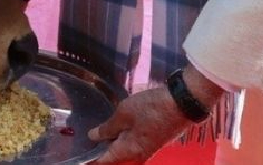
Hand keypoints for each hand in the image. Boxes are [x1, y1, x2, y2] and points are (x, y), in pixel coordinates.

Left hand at [88, 66, 222, 163]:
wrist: (182, 104)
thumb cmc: (151, 108)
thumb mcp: (123, 114)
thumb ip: (107, 128)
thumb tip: (93, 137)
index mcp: (128, 152)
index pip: (103, 162)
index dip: (90, 159)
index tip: (80, 156)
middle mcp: (138, 156)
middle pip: (114, 158)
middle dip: (101, 150)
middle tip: (89, 138)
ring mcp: (147, 150)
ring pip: (124, 151)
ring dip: (113, 143)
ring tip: (100, 131)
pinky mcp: (154, 142)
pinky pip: (133, 145)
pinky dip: (124, 138)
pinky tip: (118, 127)